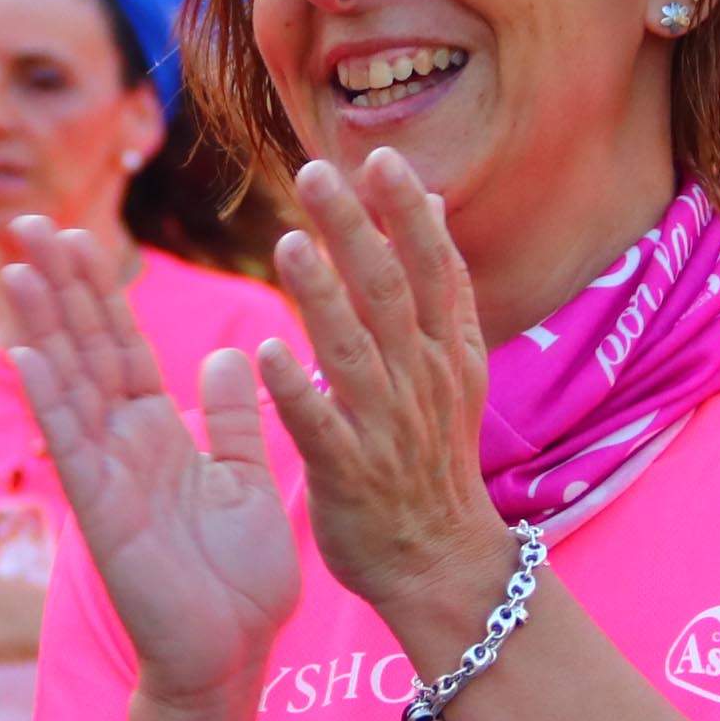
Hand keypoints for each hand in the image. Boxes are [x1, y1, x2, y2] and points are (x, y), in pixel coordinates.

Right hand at [0, 219, 301, 707]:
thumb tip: (229, 354)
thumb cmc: (240, 580)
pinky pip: (73, 447)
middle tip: (28, 221)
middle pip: (84, 349)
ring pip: (69, 386)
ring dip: (42, 327)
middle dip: (58, 287)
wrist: (233, 655)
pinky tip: (28, 356)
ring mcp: (107, 477)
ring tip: (17, 267)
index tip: (75, 235)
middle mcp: (124, 446)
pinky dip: (50, 401)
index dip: (97, 291)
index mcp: (160, 434)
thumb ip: (236, 418)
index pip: (121, 346)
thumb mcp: (247, 479)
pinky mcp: (102, 514)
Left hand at [256, 154, 515, 652]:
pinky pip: (321, 426)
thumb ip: (437, 287)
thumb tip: (430, 203)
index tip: (381, 158)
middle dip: (355, 232)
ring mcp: (387, 427)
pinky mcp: (350, 474)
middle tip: (317, 175)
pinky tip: (268, 354)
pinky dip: (298, 390)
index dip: (407, 214)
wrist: (442, 562)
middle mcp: (421, 381)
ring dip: (323, 297)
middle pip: (389, 293)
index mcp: (446, 352)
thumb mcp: (452, 367)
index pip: (433, 269)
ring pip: (354, 351)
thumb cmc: (433, 457)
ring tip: (290, 244)